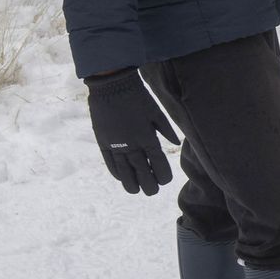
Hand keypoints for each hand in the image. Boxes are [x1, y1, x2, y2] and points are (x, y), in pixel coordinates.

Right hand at [84, 71, 179, 194]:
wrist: (112, 86)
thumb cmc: (138, 97)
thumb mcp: (157, 112)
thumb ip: (166, 130)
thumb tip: (176, 144)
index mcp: (147, 136)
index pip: (157, 162)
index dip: (162, 174)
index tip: (165, 181)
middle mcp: (131, 144)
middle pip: (140, 170)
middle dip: (148, 183)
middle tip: (152, 192)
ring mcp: (115, 144)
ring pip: (123, 170)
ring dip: (130, 182)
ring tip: (136, 192)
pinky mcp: (103, 141)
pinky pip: (109, 161)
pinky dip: (115, 171)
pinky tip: (121, 178)